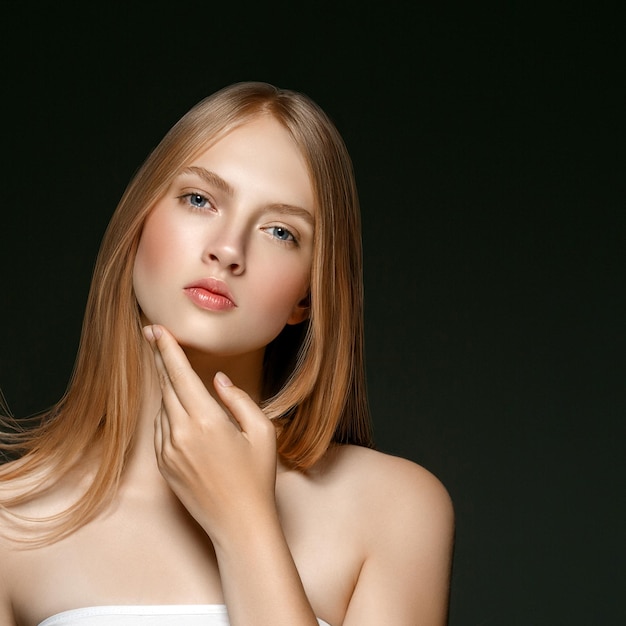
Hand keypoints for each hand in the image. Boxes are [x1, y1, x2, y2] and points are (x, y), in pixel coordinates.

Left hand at [143, 324, 278, 540]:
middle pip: (165, 386)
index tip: (154, 329)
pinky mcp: (163, 466)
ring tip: (178, 378)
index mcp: (206, 420)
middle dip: (160, 359)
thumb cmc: (257, 477)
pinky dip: (170, 415)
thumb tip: (217, 380)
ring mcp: (168, 452)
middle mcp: (180, 434)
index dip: (166, 349)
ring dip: (169, 390)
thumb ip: (238, 399)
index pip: (179, 375)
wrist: (239, 524)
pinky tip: (185, 416)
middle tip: (153, 336)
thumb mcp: (262, 432)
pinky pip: (162, 430)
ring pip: (163, 408)